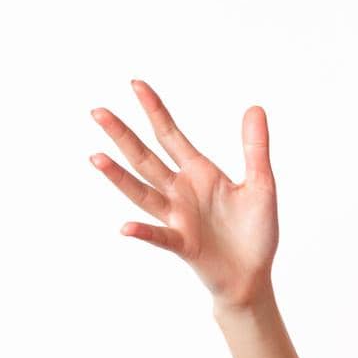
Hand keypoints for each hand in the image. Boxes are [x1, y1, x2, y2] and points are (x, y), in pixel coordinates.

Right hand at [90, 79, 278, 307]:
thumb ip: (255, 148)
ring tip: (95, 158)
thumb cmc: (256, 230)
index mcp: (200, 173)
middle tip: (98, 112)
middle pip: (146, 158)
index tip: (136, 84)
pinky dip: (143, 232)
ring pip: (142, 193)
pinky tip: (126, 227)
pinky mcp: (183, 244)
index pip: (171, 136)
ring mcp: (177, 218)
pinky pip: (159, 237)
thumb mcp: (262, 184)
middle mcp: (181, 192)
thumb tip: (255, 107)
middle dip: (123, 136)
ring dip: (119, 177)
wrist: (253, 273)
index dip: (155, 111)